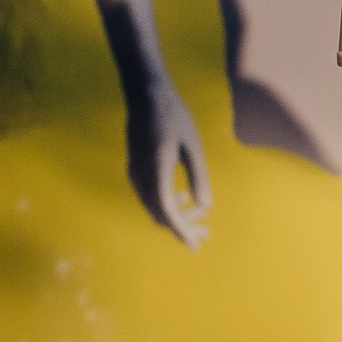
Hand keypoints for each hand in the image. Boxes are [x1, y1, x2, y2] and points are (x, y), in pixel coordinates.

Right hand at [138, 78, 212, 248]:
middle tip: (206, 236)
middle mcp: (141, 175)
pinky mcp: (135, 170)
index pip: (167, 210)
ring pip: (154, 207)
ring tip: (200, 220)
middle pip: (160, 214)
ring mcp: (135, 173)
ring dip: (175, 217)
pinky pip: (150, 197)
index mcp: (156, 168)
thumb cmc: (174, 117)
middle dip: (183, 228)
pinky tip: (184, 199)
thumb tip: (206, 207)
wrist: (146, 96)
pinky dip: (167, 204)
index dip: (182, 230)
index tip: (196, 244)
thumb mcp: (192, 146)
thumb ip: (199, 176)